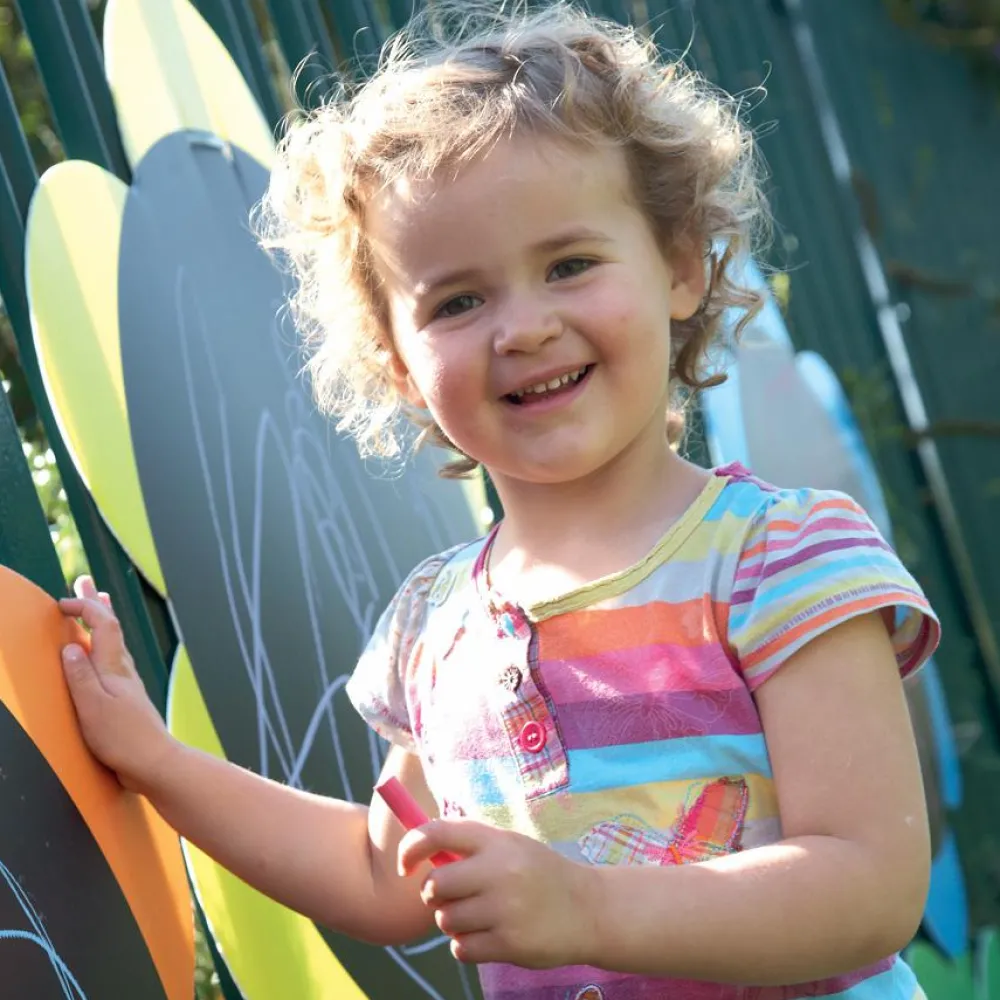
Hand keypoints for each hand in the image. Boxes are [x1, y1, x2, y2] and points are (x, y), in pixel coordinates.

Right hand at [59, 577, 177, 793]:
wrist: (155, 763)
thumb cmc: (122, 739)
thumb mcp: (93, 707)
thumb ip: (80, 677)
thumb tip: (70, 646)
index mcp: (114, 667)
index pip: (103, 624)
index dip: (85, 607)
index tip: (61, 603)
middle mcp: (123, 670)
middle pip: (110, 627)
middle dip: (96, 603)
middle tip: (85, 581)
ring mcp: (127, 683)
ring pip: (113, 642)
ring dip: (101, 620)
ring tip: (97, 603)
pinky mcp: (126, 698)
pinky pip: (112, 660)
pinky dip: (103, 645)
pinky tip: (102, 653)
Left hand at [398, 819, 599, 967]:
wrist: (589, 908)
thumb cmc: (540, 874)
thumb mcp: (511, 846)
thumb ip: (471, 846)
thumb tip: (421, 851)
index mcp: (496, 840)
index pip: (436, 834)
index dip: (410, 848)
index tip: (405, 866)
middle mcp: (499, 871)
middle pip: (434, 886)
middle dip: (434, 895)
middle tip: (450, 897)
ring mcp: (505, 908)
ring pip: (445, 920)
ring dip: (453, 922)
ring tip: (478, 917)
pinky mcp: (510, 943)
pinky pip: (461, 949)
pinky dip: (467, 946)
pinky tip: (488, 936)